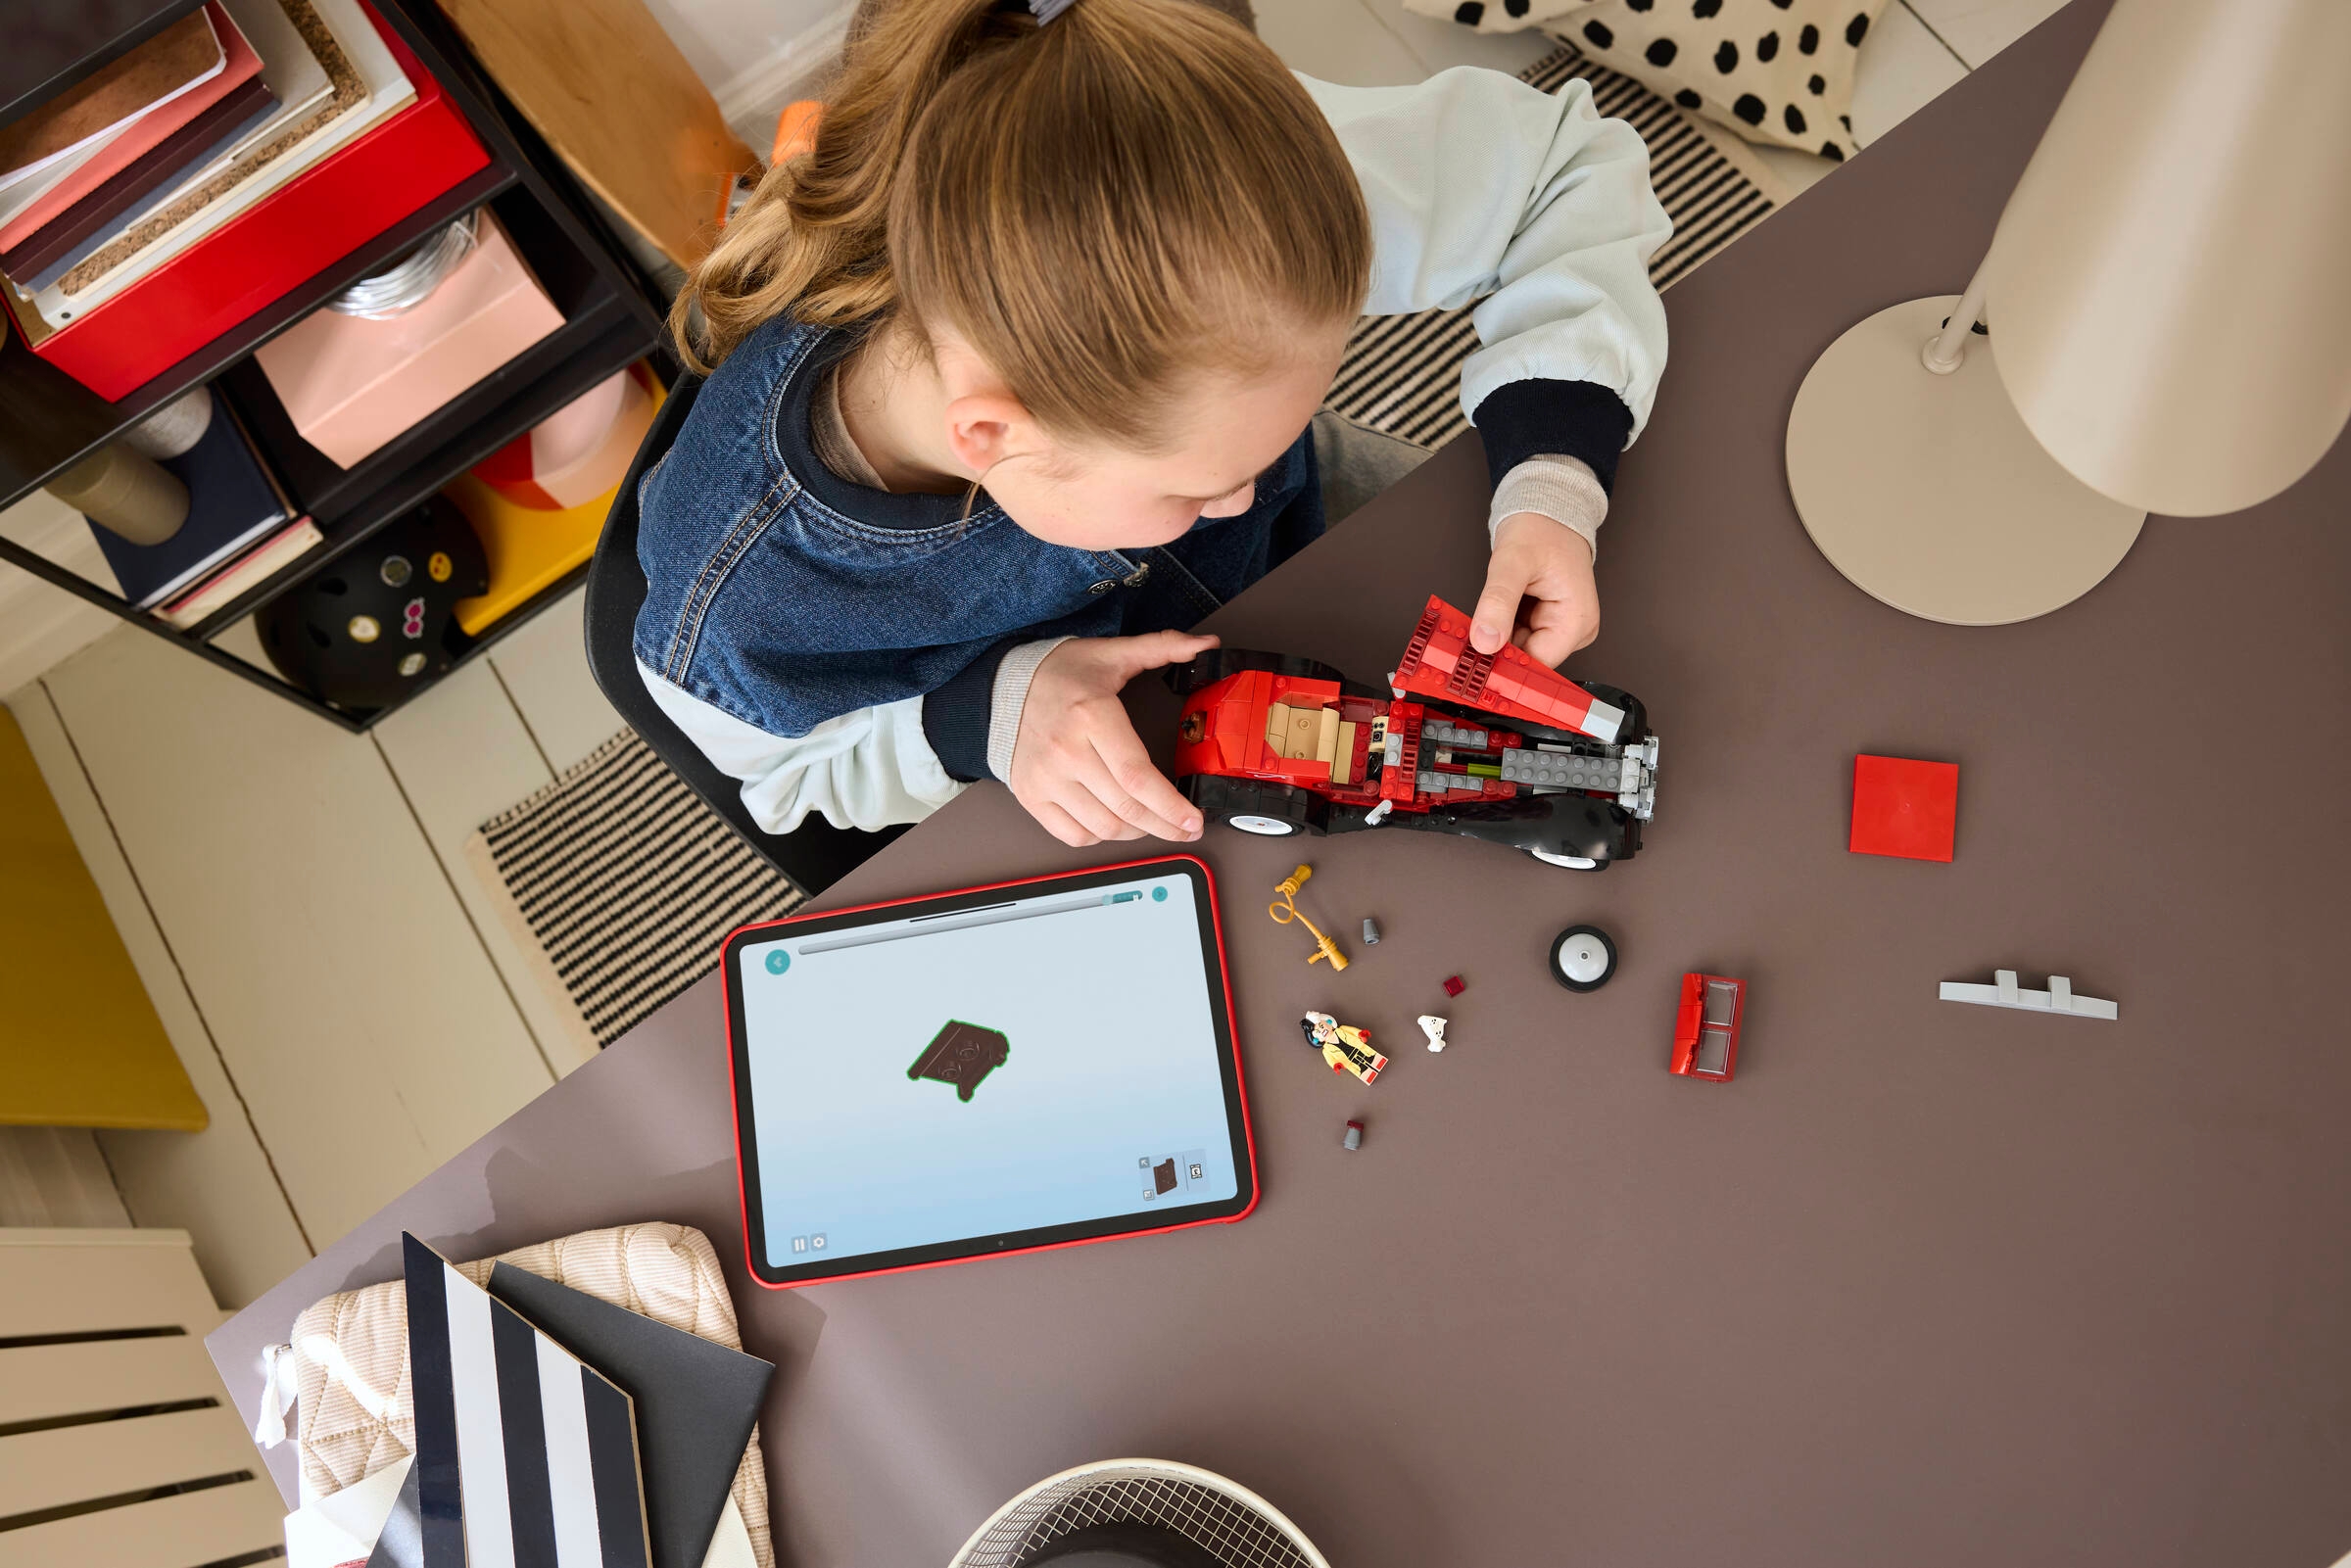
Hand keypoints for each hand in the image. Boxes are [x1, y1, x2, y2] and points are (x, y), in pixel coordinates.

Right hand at [1010, 631, 1217, 846]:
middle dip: (1166, 826)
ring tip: (1153, 822)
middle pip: (1126, 808)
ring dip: (1137, 832)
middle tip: (1186, 829)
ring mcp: (1046, 778)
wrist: (1004, 687)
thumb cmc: (1060, 674)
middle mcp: (1065, 751)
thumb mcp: (1112, 653)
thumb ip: (1161, 647)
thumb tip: (1204, 644)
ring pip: (1104, 827)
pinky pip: (1073, 835)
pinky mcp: (1031, 796)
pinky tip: (1115, 822)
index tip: (1193, 819)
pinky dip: (1100, 836)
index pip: (1137, 776)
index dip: (1171, 806)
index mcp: (1091, 716)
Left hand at [1470, 512, 1598, 666]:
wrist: (1546, 512)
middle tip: (1466, 637)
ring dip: (1495, 637)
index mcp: (1577, 621)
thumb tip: (1485, 641)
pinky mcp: (1544, 622)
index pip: (1537, 664)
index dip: (1504, 665)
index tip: (1473, 663)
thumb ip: (1498, 602)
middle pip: (1526, 659)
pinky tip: (1488, 616)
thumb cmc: (1541, 529)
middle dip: (1496, 649)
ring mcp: (1559, 626)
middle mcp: (1573, 629)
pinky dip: (1498, 628)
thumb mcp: (1512, 563)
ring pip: (1516, 649)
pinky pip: (1515, 636)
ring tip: (1479, 618)